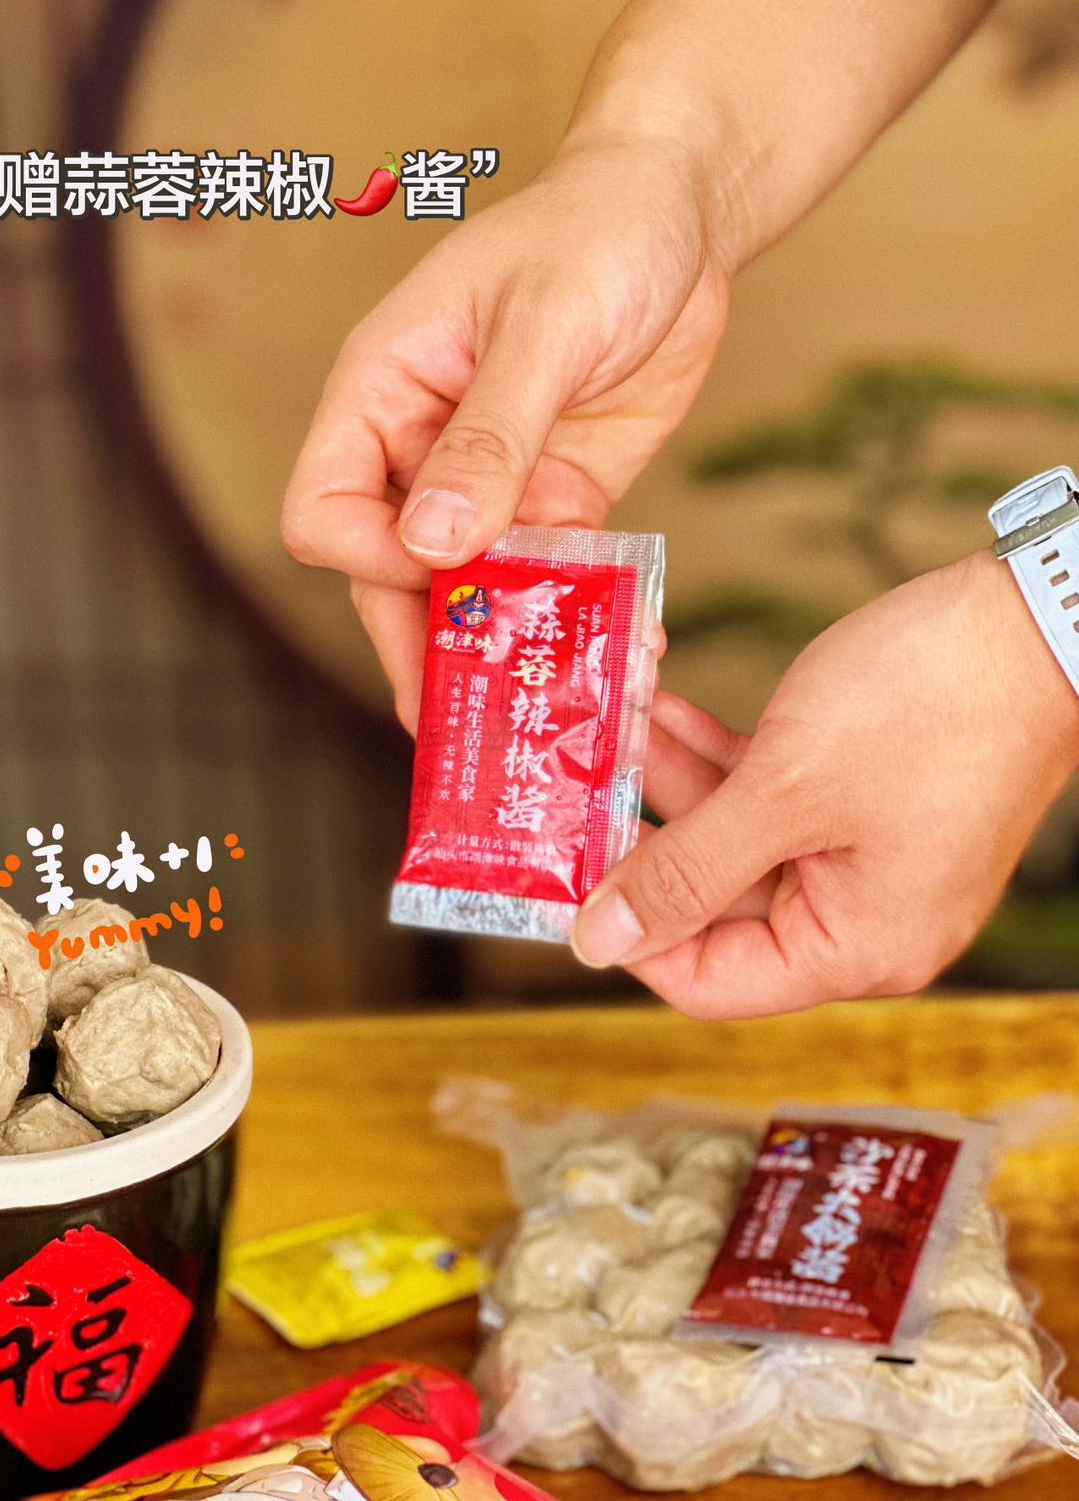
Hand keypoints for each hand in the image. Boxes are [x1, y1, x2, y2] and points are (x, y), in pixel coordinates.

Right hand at [282, 133, 731, 728]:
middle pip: (392, 576)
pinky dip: (576, 618)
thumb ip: (489, 437)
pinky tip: (625, 654)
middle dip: (434, 645)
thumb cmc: (597, 231)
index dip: (373, 555)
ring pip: (473, 590)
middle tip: (479, 727)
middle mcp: (421, 449)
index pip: (327, 510)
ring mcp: (490, 480)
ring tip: (565, 706)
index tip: (449, 569)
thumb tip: (429, 545)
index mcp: (380, 394)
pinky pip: (550, 577)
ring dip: (511, 645)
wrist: (685, 210)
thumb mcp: (543, 328)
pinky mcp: (558, 497)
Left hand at [571, 551, 1078, 1016]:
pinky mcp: (861, 794)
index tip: (561, 871)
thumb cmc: (930, 705)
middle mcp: (860, 914)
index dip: (630, 933)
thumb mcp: (786, 791)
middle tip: (571, 781)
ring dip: (671, 778)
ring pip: (734, 835)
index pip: (710, 980)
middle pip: (716, 902)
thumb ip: (687, 868)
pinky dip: (717, 755)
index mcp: (856, 947)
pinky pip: (768, 794)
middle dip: (641, 833)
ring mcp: (861, 851)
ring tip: (610, 718)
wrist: (1037, 613)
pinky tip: (660, 705)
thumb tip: (600, 941)